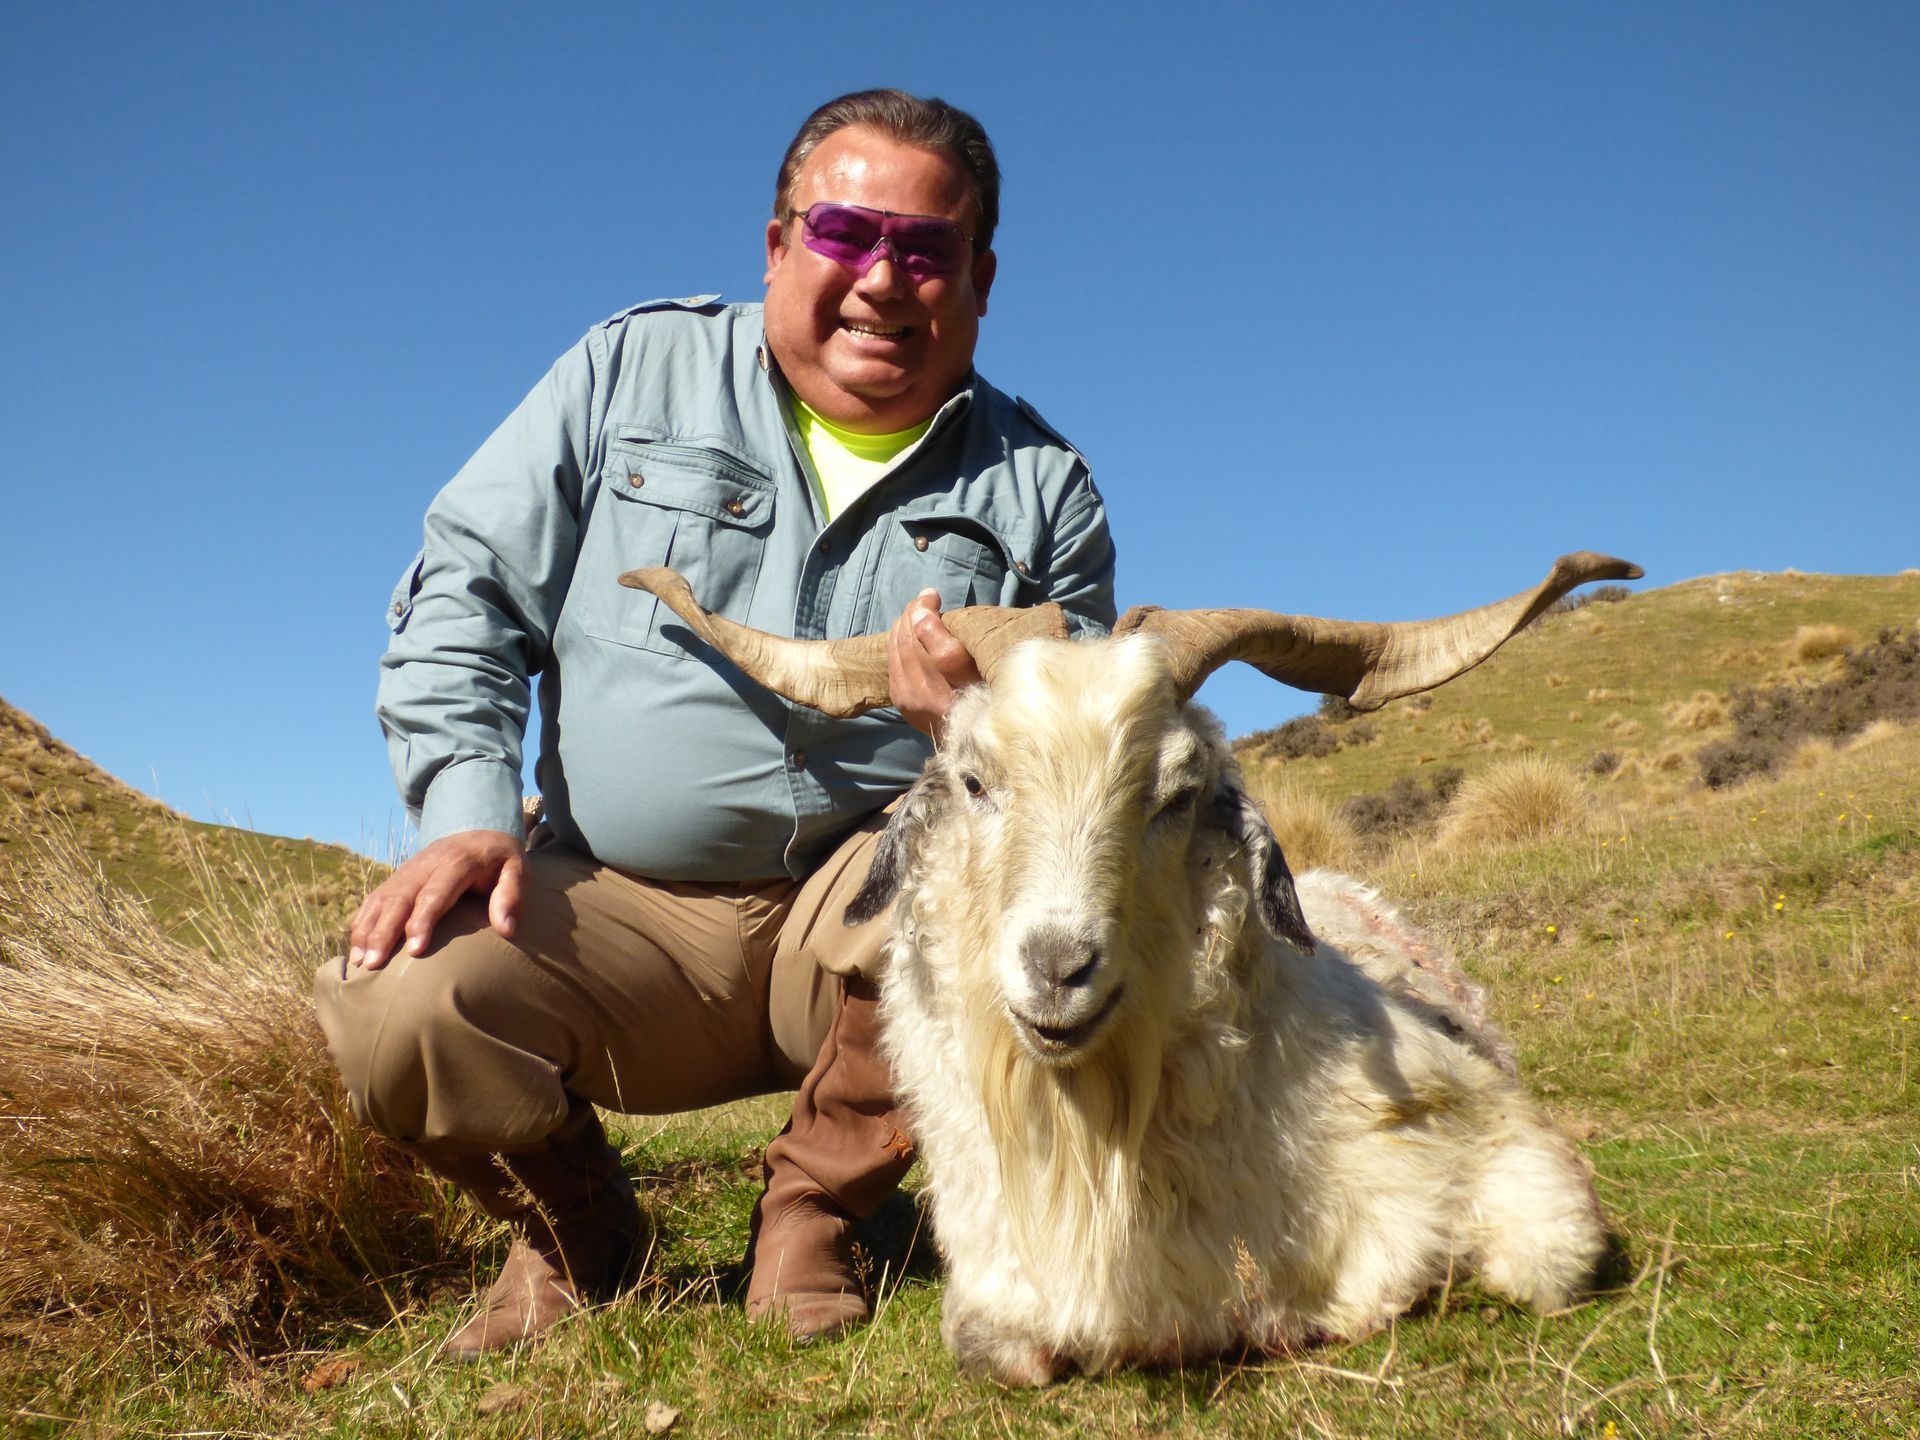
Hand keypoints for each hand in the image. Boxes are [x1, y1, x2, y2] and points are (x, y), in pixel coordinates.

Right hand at [347, 828, 524, 970]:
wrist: (479, 830)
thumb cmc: (500, 860)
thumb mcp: (517, 870)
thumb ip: (511, 896)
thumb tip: (506, 929)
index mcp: (457, 862)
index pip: (435, 893)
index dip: (422, 921)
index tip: (414, 950)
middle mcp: (426, 865)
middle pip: (400, 898)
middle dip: (384, 932)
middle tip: (373, 964)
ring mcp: (408, 870)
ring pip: (381, 899)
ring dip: (366, 930)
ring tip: (358, 961)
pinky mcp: (398, 877)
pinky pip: (375, 898)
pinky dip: (362, 921)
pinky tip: (355, 946)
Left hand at [888, 589, 981, 742]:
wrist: (979, 740)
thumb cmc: (989, 697)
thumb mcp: (980, 669)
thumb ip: (948, 643)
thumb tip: (918, 614)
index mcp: (942, 683)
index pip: (918, 633)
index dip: (922, 608)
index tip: (933, 595)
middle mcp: (919, 693)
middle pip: (903, 638)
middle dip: (912, 613)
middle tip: (926, 600)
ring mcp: (908, 700)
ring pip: (895, 648)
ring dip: (904, 626)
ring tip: (919, 615)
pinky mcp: (902, 703)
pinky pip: (893, 663)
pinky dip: (899, 643)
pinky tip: (912, 637)